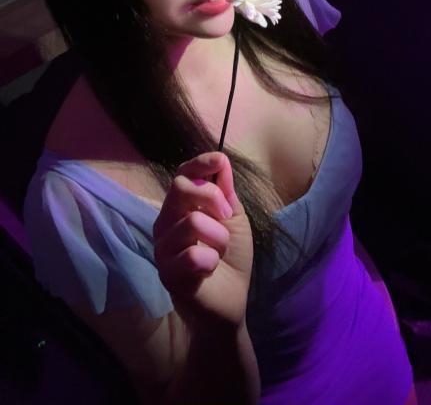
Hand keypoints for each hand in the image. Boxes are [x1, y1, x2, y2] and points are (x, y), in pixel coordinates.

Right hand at [153, 152, 253, 331]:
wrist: (231, 301)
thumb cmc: (231, 258)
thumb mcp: (234, 219)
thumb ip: (225, 192)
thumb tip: (221, 160)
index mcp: (181, 207)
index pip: (181, 174)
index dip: (199, 164)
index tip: (219, 163)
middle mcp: (166, 223)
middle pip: (179, 188)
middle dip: (211, 198)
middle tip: (226, 217)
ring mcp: (163, 248)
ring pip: (191, 223)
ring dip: (218, 237)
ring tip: (221, 252)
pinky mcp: (167, 274)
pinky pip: (191, 255)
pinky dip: (210, 260)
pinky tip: (210, 268)